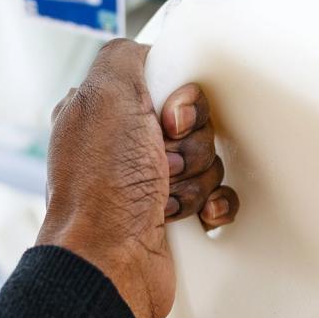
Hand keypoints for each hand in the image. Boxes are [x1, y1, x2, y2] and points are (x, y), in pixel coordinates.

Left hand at [37, 39, 239, 317]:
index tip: (169, 119)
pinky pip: (216, 195)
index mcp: (104, 112)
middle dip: (189, 145)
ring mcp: (146, 183)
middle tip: (162, 162)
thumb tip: (150, 54)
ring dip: (196, 177)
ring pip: (207, 158)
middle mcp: (123, 146)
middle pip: (194, 123)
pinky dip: (212, 203)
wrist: (109, 263)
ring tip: (164, 196)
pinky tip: (194, 214)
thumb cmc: (102, 189)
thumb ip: (125, 57)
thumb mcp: (106, 97)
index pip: (167, 84)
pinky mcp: (170, 216)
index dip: (180, 102)